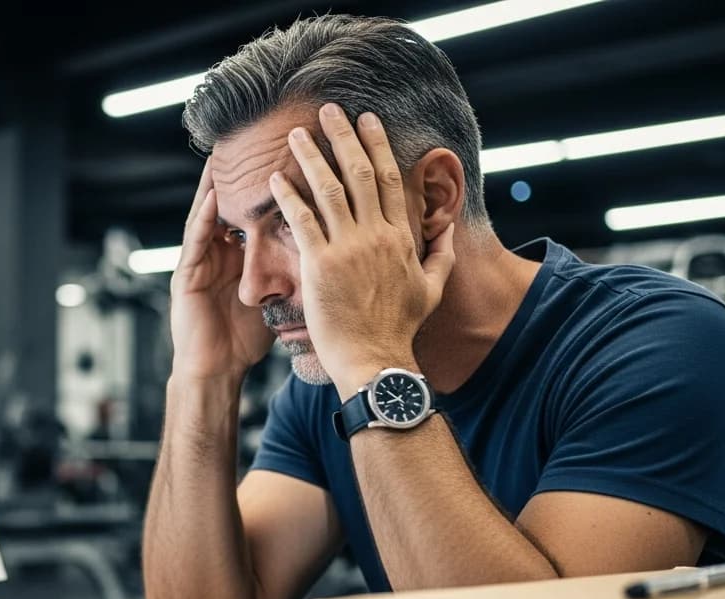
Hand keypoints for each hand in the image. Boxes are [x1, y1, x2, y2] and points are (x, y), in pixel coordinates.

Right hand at [169, 159, 273, 382]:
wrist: (215, 370)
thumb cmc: (244, 340)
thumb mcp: (274, 298)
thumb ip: (291, 275)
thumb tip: (330, 260)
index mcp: (240, 254)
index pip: (256, 210)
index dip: (271, 185)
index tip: (288, 157)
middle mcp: (219, 250)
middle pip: (233, 202)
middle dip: (243, 172)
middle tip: (258, 139)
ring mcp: (200, 259)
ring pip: (210, 212)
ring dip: (218, 182)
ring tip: (230, 152)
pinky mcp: (186, 274)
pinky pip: (196, 239)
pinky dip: (205, 216)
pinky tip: (214, 195)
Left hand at [268, 104, 455, 389]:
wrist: (376, 360)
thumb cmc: (399, 329)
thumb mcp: (432, 289)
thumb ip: (441, 255)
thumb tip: (448, 230)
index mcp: (401, 238)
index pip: (391, 180)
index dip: (377, 145)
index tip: (367, 120)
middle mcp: (376, 236)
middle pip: (361, 173)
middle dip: (344, 137)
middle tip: (329, 110)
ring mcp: (348, 249)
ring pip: (329, 189)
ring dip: (312, 156)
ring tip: (297, 133)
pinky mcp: (321, 266)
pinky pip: (303, 221)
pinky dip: (290, 195)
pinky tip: (276, 176)